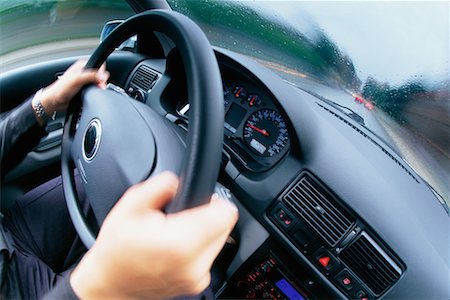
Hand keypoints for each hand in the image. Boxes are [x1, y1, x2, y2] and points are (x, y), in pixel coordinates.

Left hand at [39, 59, 108, 115]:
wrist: (54, 101)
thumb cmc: (61, 90)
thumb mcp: (77, 80)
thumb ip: (91, 76)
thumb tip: (103, 76)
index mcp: (82, 66)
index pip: (100, 66)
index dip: (102, 74)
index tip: (100, 81)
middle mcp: (84, 72)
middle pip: (101, 75)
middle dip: (101, 83)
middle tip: (97, 88)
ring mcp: (84, 81)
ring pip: (99, 83)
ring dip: (98, 88)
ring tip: (92, 92)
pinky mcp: (85, 89)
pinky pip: (95, 89)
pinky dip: (95, 92)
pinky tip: (90, 94)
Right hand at [70, 172, 238, 298]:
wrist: (109, 285)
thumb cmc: (115, 251)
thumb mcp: (129, 206)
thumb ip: (159, 186)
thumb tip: (177, 180)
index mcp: (181, 243)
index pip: (226, 214)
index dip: (215, 200)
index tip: (202, 199)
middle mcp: (195, 264)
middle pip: (225, 226)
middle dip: (207, 215)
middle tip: (180, 216)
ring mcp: (197, 277)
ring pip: (219, 241)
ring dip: (204, 232)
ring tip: (174, 232)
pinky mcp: (198, 284)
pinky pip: (209, 255)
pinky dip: (198, 247)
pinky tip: (175, 246)